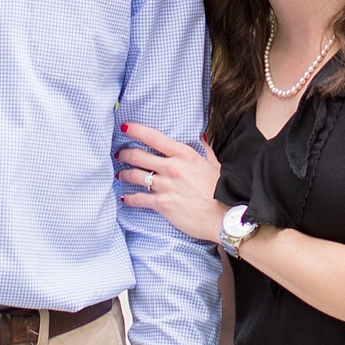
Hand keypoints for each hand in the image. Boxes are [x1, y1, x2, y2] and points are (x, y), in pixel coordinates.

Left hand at [116, 122, 225, 244]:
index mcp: (184, 154)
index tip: (125, 128)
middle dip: (124, 154)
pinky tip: (125, 198)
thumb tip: (201, 136)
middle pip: (138, 155)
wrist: (225, 216)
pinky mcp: (162, 204)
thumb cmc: (223, 190)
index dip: (136, 130)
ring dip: (123, 174)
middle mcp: (172, 167)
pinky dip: (129, 198)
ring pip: (134, 175)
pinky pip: (138, 199)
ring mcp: (166, 186)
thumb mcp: (215, 165)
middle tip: (119, 155)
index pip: (153, 137)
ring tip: (120, 174)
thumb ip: (205, 149)